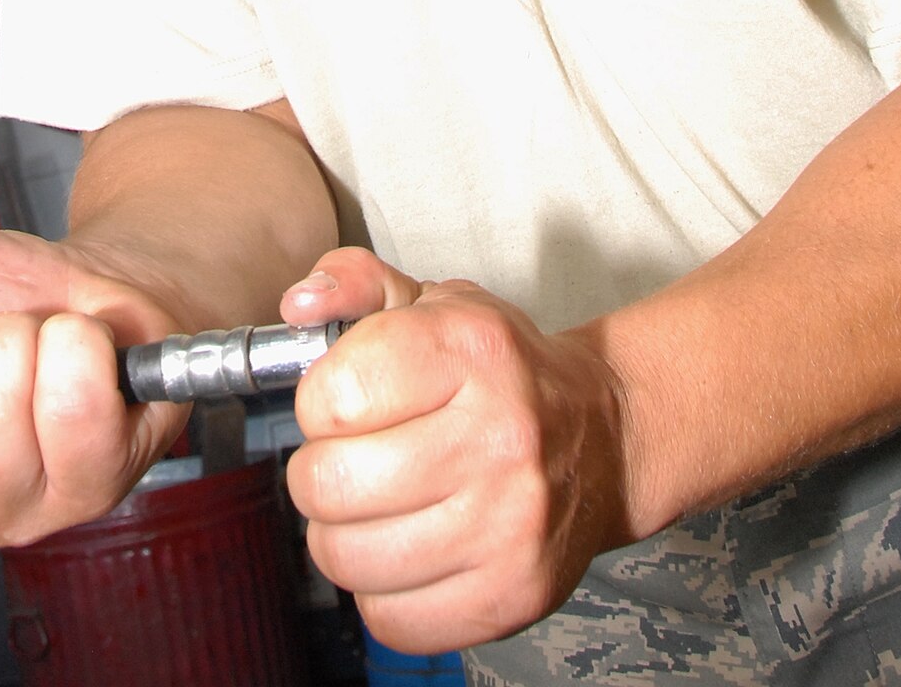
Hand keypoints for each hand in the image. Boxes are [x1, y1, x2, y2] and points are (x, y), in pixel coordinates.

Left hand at [280, 247, 631, 653]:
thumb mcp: (432, 301)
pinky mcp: (512, 596)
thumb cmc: (499, 369)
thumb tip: (298, 306)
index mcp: (471, 350)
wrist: (602, 437)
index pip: (337, 394)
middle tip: (349, 458)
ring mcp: (510, 525)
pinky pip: (390, 618)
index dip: (319, 400)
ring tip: (373, 505)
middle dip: (320, 470)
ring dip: (340, 533)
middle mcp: (498, 437)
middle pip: (331, 483)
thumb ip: (354, 282)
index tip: (342, 401)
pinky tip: (406, 548)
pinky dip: (379, 590)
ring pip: (348, 556)